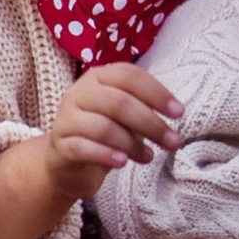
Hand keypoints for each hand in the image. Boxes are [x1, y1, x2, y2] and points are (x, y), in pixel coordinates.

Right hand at [0, 65, 180, 238]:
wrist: (67, 161)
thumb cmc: (105, 131)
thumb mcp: (126, 115)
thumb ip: (144, 108)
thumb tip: (174, 112)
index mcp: (98, 77)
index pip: (129, 76)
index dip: (157, 93)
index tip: (179, 113)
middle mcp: (79, 93)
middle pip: (119, 102)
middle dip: (151, 123)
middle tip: (173, 142)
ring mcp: (65, 118)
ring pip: (103, 128)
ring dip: (132, 144)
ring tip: (149, 157)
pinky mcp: (59, 145)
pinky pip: (83, 148)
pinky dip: (106, 155)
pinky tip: (123, 162)